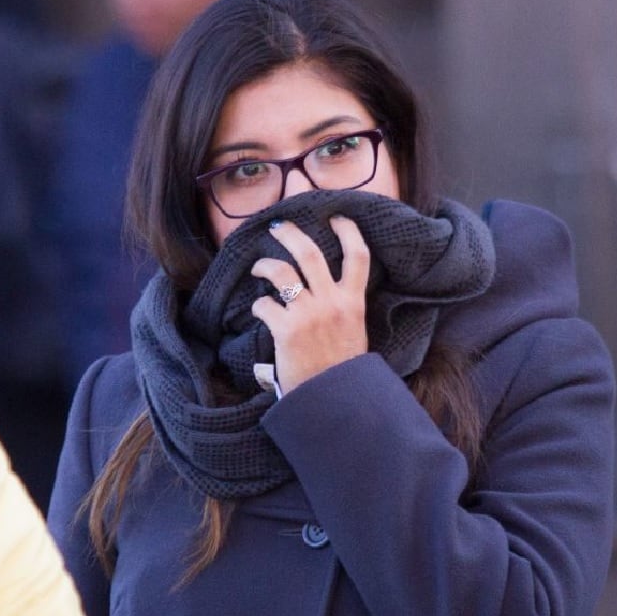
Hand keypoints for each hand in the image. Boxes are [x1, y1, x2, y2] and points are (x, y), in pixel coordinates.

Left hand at [249, 216, 370, 392]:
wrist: (333, 398)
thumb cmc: (342, 368)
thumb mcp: (354, 331)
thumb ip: (343, 308)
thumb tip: (326, 289)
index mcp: (354, 301)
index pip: (358, 255)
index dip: (348, 231)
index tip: (337, 217)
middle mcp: (332, 302)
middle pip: (310, 252)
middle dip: (290, 233)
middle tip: (278, 226)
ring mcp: (309, 314)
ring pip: (281, 271)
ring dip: (265, 264)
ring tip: (259, 266)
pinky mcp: (286, 329)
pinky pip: (264, 305)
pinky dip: (259, 306)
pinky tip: (260, 311)